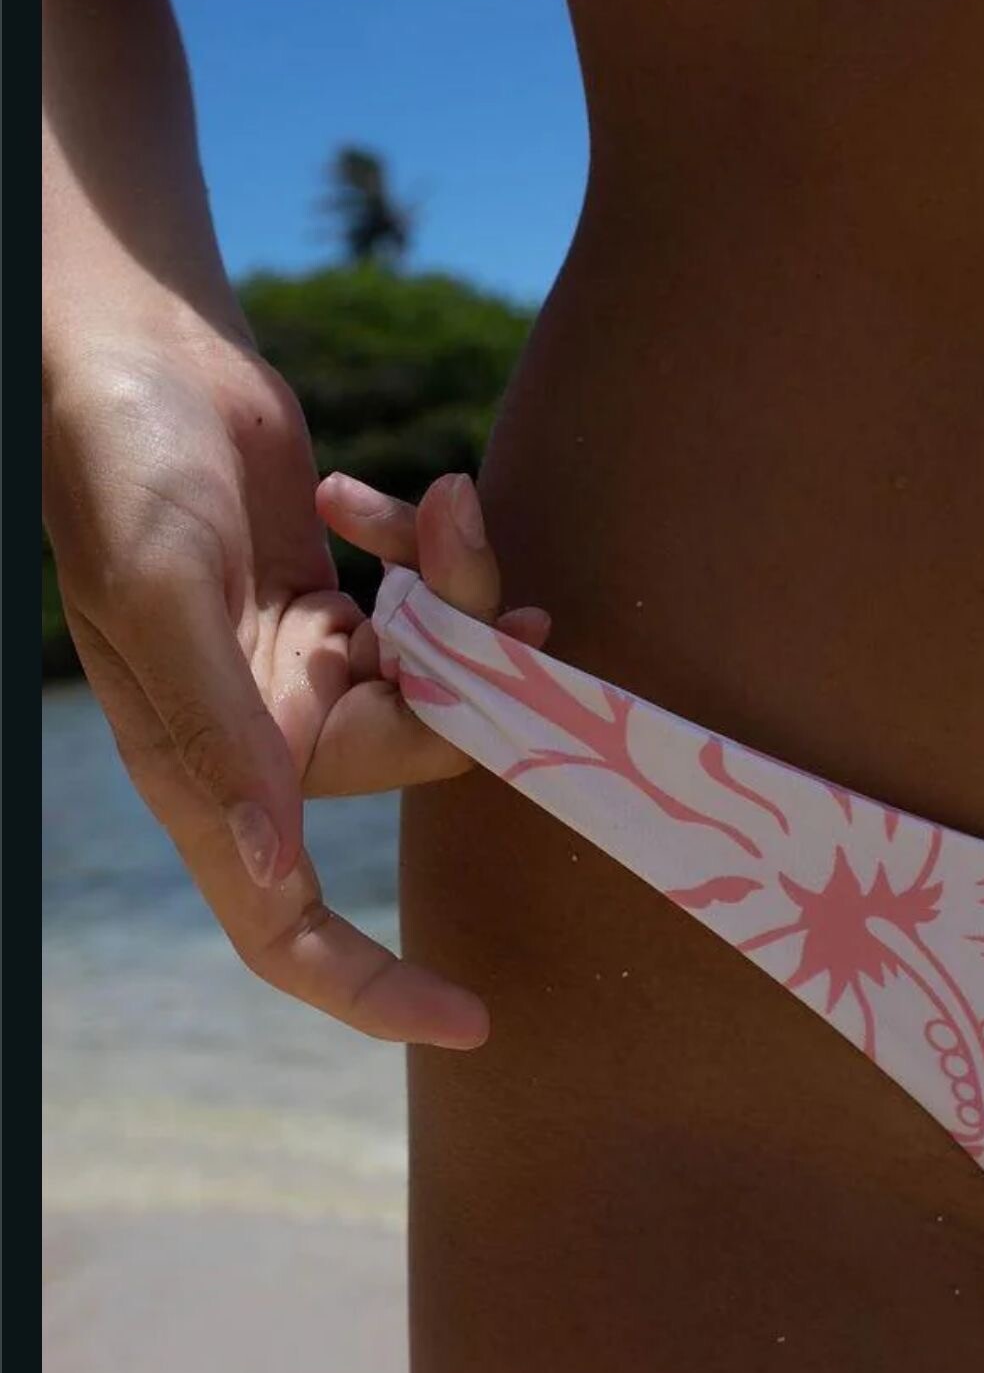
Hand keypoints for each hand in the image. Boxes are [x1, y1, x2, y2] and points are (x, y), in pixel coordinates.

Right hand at [43, 333, 547, 1046]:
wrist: (138, 351)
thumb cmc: (121, 466)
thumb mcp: (161, 591)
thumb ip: (222, 730)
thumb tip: (278, 867)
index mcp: (202, 768)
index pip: (283, 924)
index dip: (372, 987)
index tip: (474, 1021)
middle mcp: (260, 735)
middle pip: (414, 753)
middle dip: (465, 667)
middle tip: (464, 545)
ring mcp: (305, 670)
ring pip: (438, 680)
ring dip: (461, 598)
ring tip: (449, 504)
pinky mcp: (338, 607)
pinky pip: (425, 618)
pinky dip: (426, 561)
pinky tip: (383, 498)